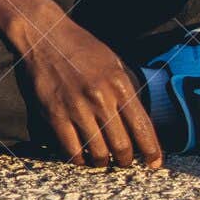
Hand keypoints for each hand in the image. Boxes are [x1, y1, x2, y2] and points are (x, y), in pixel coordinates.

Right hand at [19, 16, 163, 169]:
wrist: (44, 35)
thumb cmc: (81, 47)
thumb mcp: (112, 62)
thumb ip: (125, 91)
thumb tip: (137, 122)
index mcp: (118, 83)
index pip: (142, 126)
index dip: (151, 150)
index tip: (155, 164)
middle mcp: (100, 98)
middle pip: (122, 146)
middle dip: (127, 160)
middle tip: (125, 162)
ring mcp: (77, 108)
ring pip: (98, 153)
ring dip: (104, 162)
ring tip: (104, 160)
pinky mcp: (55, 116)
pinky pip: (72, 151)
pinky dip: (80, 160)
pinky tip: (83, 157)